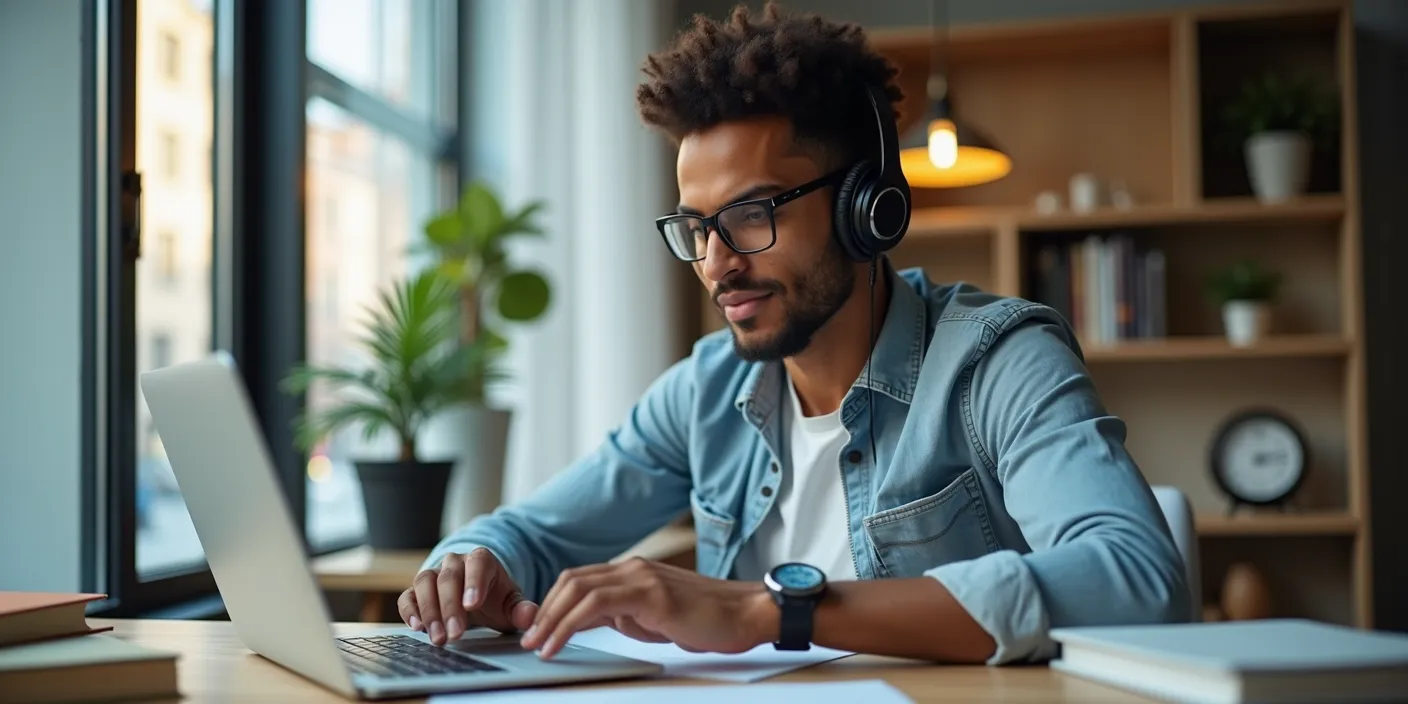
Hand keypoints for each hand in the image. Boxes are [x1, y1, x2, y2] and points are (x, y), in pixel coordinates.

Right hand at [398, 547, 537, 645]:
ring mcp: (434, 574)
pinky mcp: (417, 590)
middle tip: (456, 634)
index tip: (473, 605)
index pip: (478, 563)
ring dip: (430, 611)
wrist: (477, 598)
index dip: (474, 582)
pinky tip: (416, 627)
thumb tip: (530, 615)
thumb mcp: (511, 604)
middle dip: (451, 607)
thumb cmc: (496, 599)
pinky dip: (410, 609)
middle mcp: (455, 562)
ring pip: (425, 582)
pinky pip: (408, 595)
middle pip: (449, 577)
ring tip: (438, 637)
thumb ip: (521, 610)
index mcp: (482, 560)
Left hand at [519, 557, 777, 658]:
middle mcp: (633, 567)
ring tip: (537, 645)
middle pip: (571, 581)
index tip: (537, 631)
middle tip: (528, 640)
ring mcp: (641, 576)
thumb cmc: (707, 620)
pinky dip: (570, 624)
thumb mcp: (654, 618)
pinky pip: (596, 603)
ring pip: (578, 589)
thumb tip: (595, 623)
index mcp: (633, 572)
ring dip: (551, 619)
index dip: (551, 605)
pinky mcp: (650, 592)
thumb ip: (624, 614)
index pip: (579, 581)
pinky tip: (560, 643)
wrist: (745, 614)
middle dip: (543, 612)